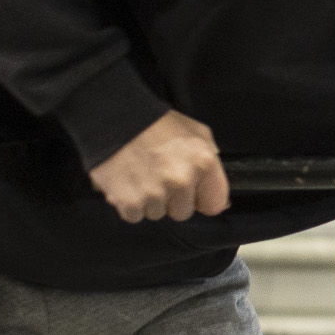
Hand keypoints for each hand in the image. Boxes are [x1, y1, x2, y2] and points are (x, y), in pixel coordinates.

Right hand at [88, 110, 230, 223]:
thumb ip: (212, 161)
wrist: (114, 118)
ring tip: (142, 176)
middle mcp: (182, 180)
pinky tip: (129, 183)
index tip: (193, 192)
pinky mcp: (130, 202)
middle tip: (160, 177)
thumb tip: (220, 197)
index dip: (202, 199)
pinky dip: (130, 204)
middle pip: (183, 212)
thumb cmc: (155, 124)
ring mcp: (156, 193)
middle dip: (173, 200)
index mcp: (203, 163)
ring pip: (158, 214)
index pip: (215, 204)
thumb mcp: (196, 132)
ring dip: (150, 201)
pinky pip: (135, 216)